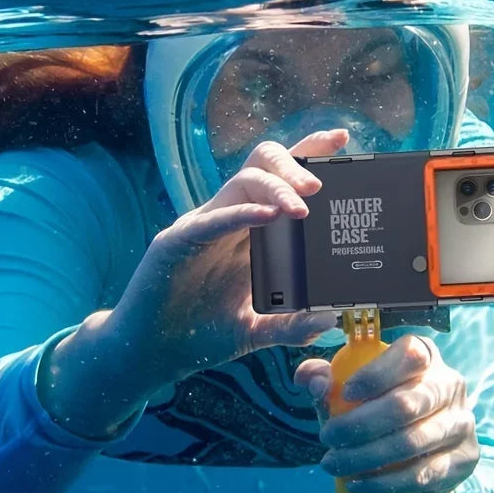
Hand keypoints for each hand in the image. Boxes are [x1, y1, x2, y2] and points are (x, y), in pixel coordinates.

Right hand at [109, 129, 350, 391]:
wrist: (151, 354)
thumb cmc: (201, 334)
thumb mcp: (257, 331)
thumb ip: (293, 326)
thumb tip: (332, 318)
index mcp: (249, 231)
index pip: (281, 178)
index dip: (309, 153)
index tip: (342, 138)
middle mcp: (229, 219)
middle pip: (262, 165)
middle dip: (294, 164)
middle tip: (320, 186)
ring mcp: (202, 227)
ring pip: (241, 182)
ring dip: (275, 188)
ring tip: (302, 209)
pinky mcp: (178, 242)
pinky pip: (213, 219)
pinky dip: (242, 213)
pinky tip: (268, 217)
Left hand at [293, 334, 477, 492]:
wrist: (424, 448)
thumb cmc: (379, 404)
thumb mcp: (352, 385)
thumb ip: (326, 376)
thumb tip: (311, 381)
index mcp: (425, 355)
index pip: (408, 355)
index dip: (376, 374)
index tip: (345, 392)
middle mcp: (449, 385)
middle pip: (405, 404)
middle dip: (359, 424)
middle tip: (326, 437)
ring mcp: (461, 423)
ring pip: (411, 442)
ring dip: (365, 457)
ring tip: (332, 464)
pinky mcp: (464, 459)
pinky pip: (422, 475)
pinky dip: (385, 483)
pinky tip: (357, 485)